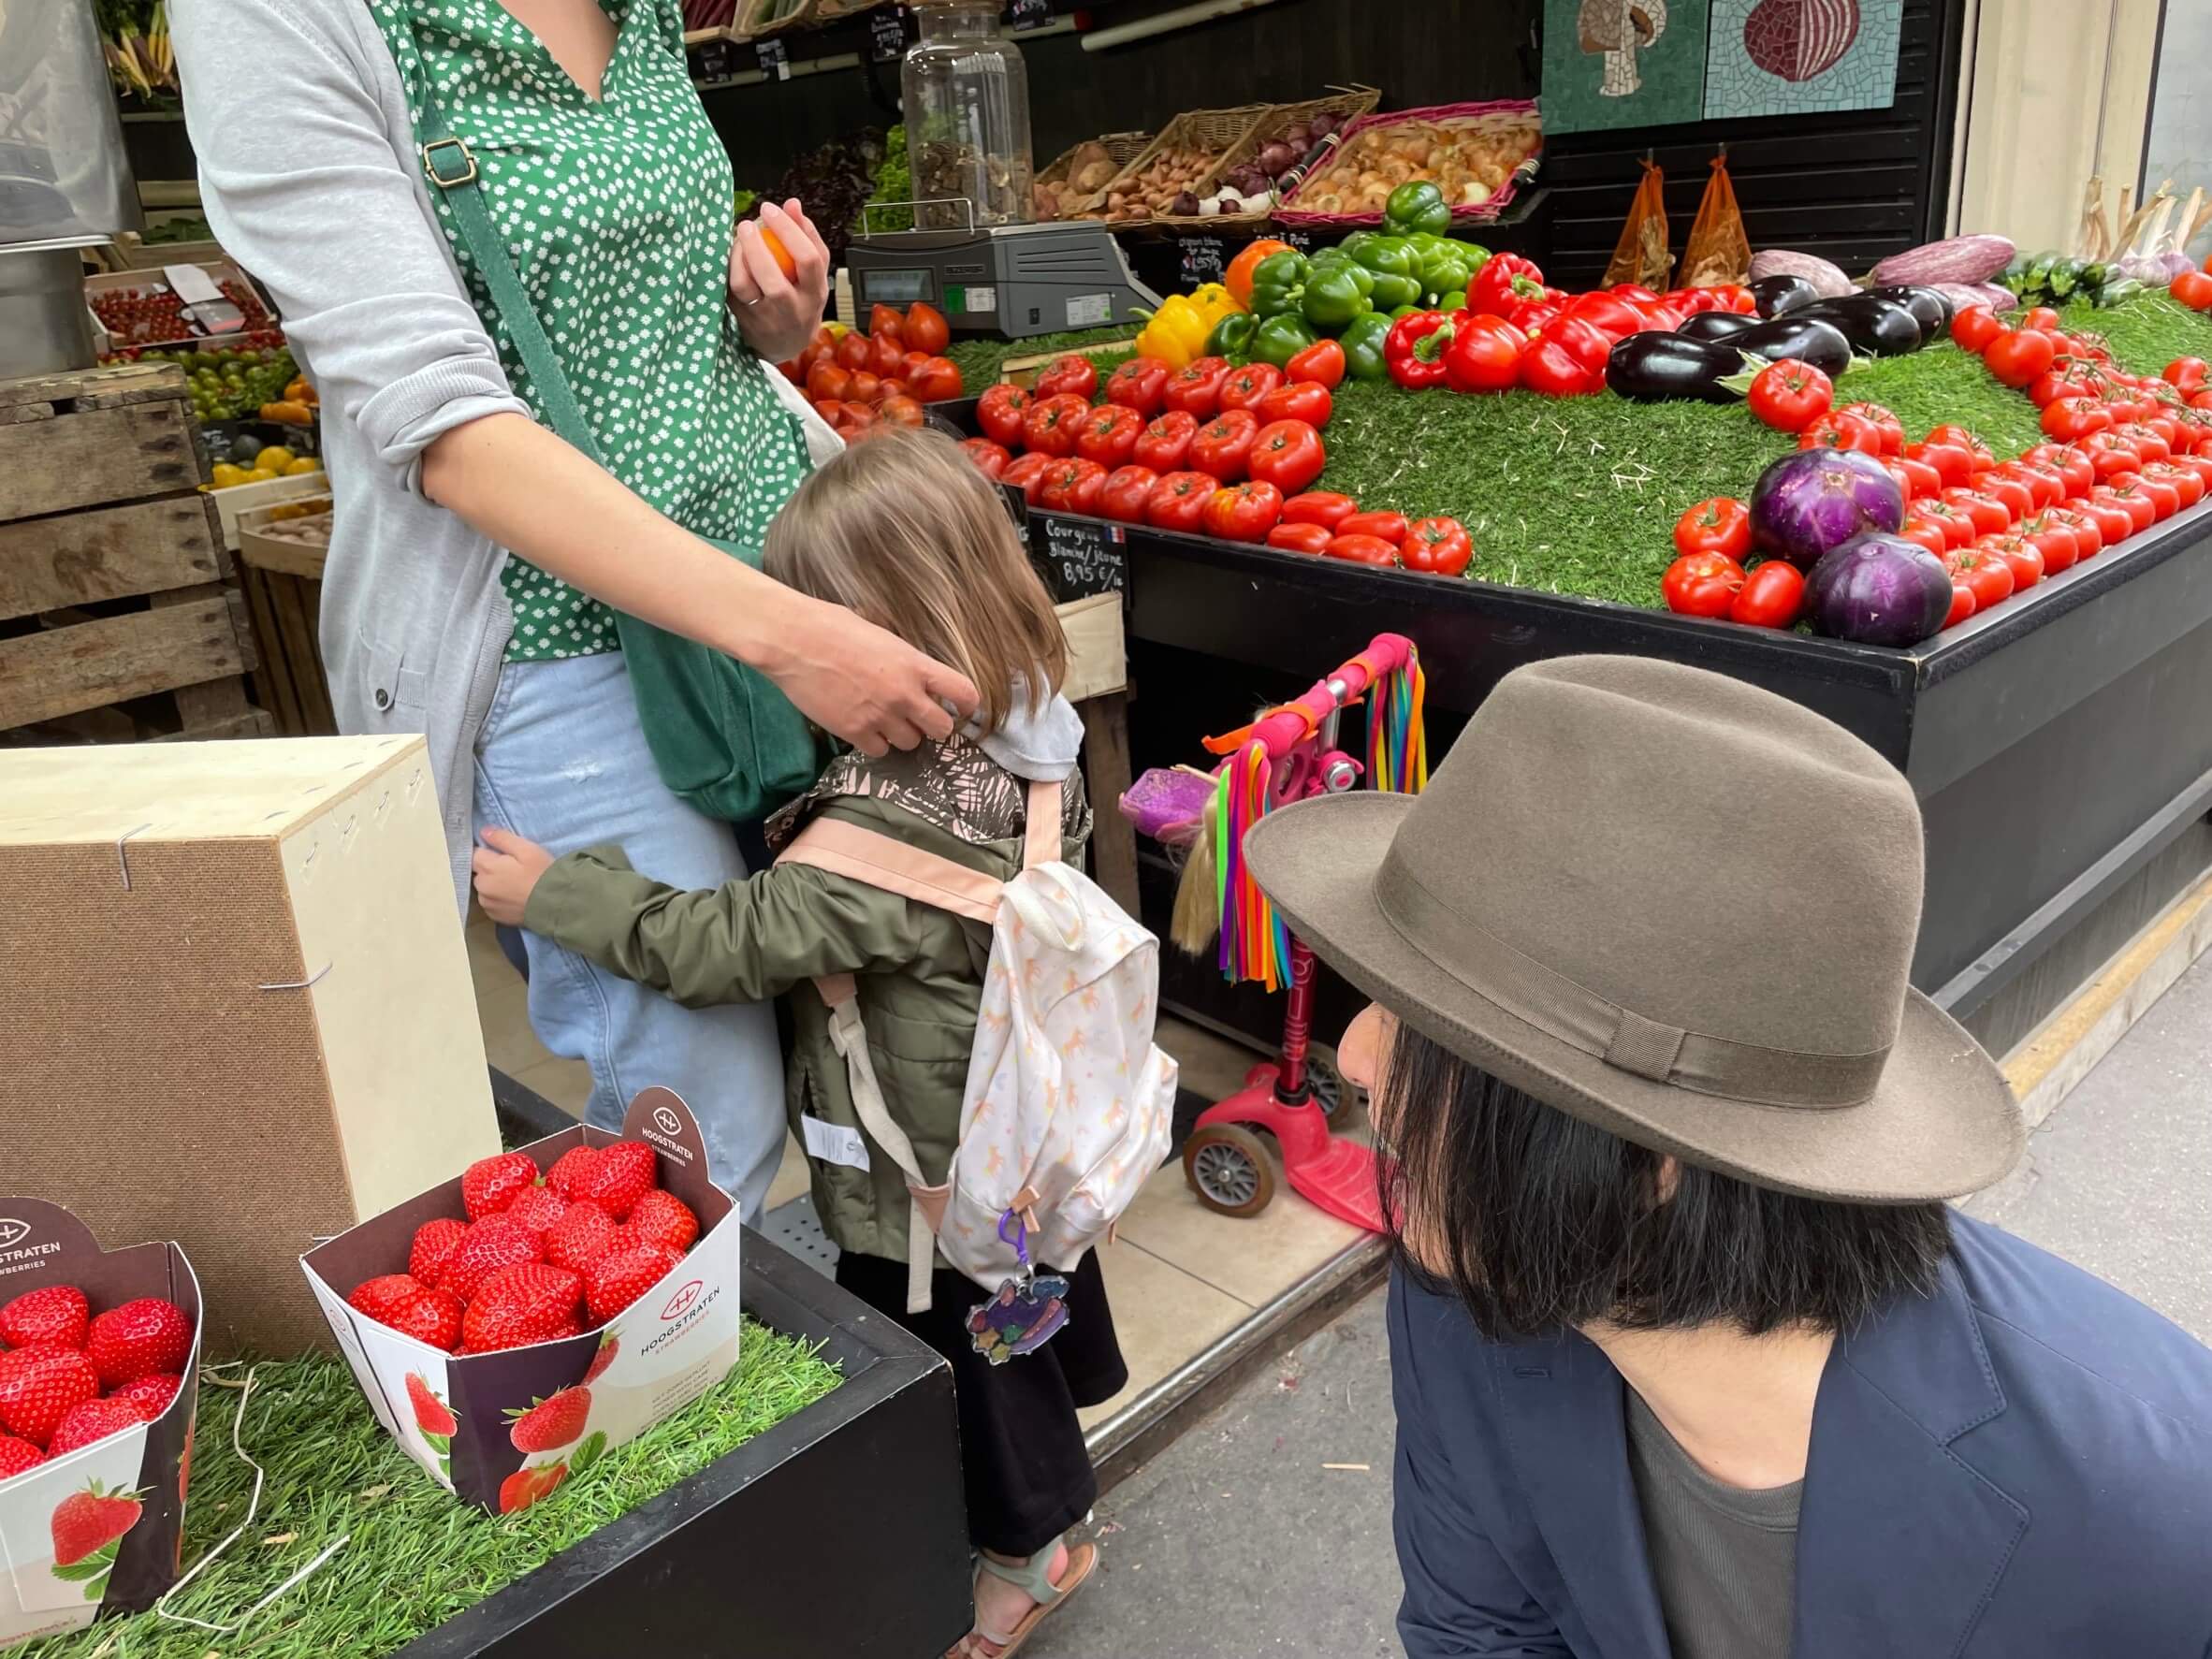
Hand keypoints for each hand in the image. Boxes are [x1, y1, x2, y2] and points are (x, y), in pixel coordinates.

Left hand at [472, 826, 555, 926]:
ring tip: (515, 886)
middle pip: (479, 872)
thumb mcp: (526, 849)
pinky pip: (492, 903)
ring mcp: (487, 904)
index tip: (505, 855)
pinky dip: (500, 900)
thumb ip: (502, 838)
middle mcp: (481, 886)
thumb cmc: (541, 873)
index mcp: (486, 867)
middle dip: (491, 869)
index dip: (490, 852)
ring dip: (494, 885)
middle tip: (514, 869)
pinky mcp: (495, 917)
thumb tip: (484, 831)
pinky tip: (515, 898)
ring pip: (485, 888)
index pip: (476, 853)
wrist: (555, 904)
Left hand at [729, 199, 830, 364]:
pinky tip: (732, 252)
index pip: (809, 260)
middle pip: (775, 281)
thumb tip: (792, 204)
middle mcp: (792, 311)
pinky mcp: (743, 320)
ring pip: (746, 287)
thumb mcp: (812, 274)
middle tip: (748, 223)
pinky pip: (731, 290)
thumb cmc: (799, 298)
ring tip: (739, 236)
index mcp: (815, 294)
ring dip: (738, 256)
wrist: (786, 344)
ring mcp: (765, 319)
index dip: (789, 231)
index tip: (771, 209)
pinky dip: (729, 267)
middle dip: (759, 247)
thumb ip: (806, 237)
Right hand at [764, 594, 979, 756]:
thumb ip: (905, 661)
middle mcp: (905, 694)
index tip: (962, 709)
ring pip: (910, 744)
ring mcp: (880, 716)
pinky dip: (874, 743)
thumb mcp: (882, 635)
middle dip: (933, 726)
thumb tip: (916, 674)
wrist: (794, 640)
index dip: (968, 705)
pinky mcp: (855, 732)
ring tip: (883, 718)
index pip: (963, 692)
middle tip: (918, 718)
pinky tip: (863, 726)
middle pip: (942, 729)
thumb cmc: (834, 626)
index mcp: (915, 665)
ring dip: (902, 735)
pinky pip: (879, 751)